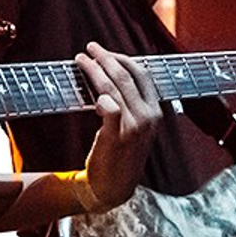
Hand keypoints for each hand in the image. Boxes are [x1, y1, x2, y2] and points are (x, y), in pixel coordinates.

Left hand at [74, 44, 161, 213]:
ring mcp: (134, 127)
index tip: (106, 52)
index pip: (142, 74)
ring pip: (114, 87)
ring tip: (81, 60)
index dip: (123, 58)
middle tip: (89, 48)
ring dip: (95, 69)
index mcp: (154, 112)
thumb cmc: (121, 155)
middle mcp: (148, 117)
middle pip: (126, 76)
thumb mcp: (135, 128)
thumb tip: (111, 77)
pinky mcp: (117, 137)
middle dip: (106, 58)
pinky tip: (91, 94)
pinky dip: (99, 96)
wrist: (114, 188)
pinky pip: (109, 108)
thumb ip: (130, 105)